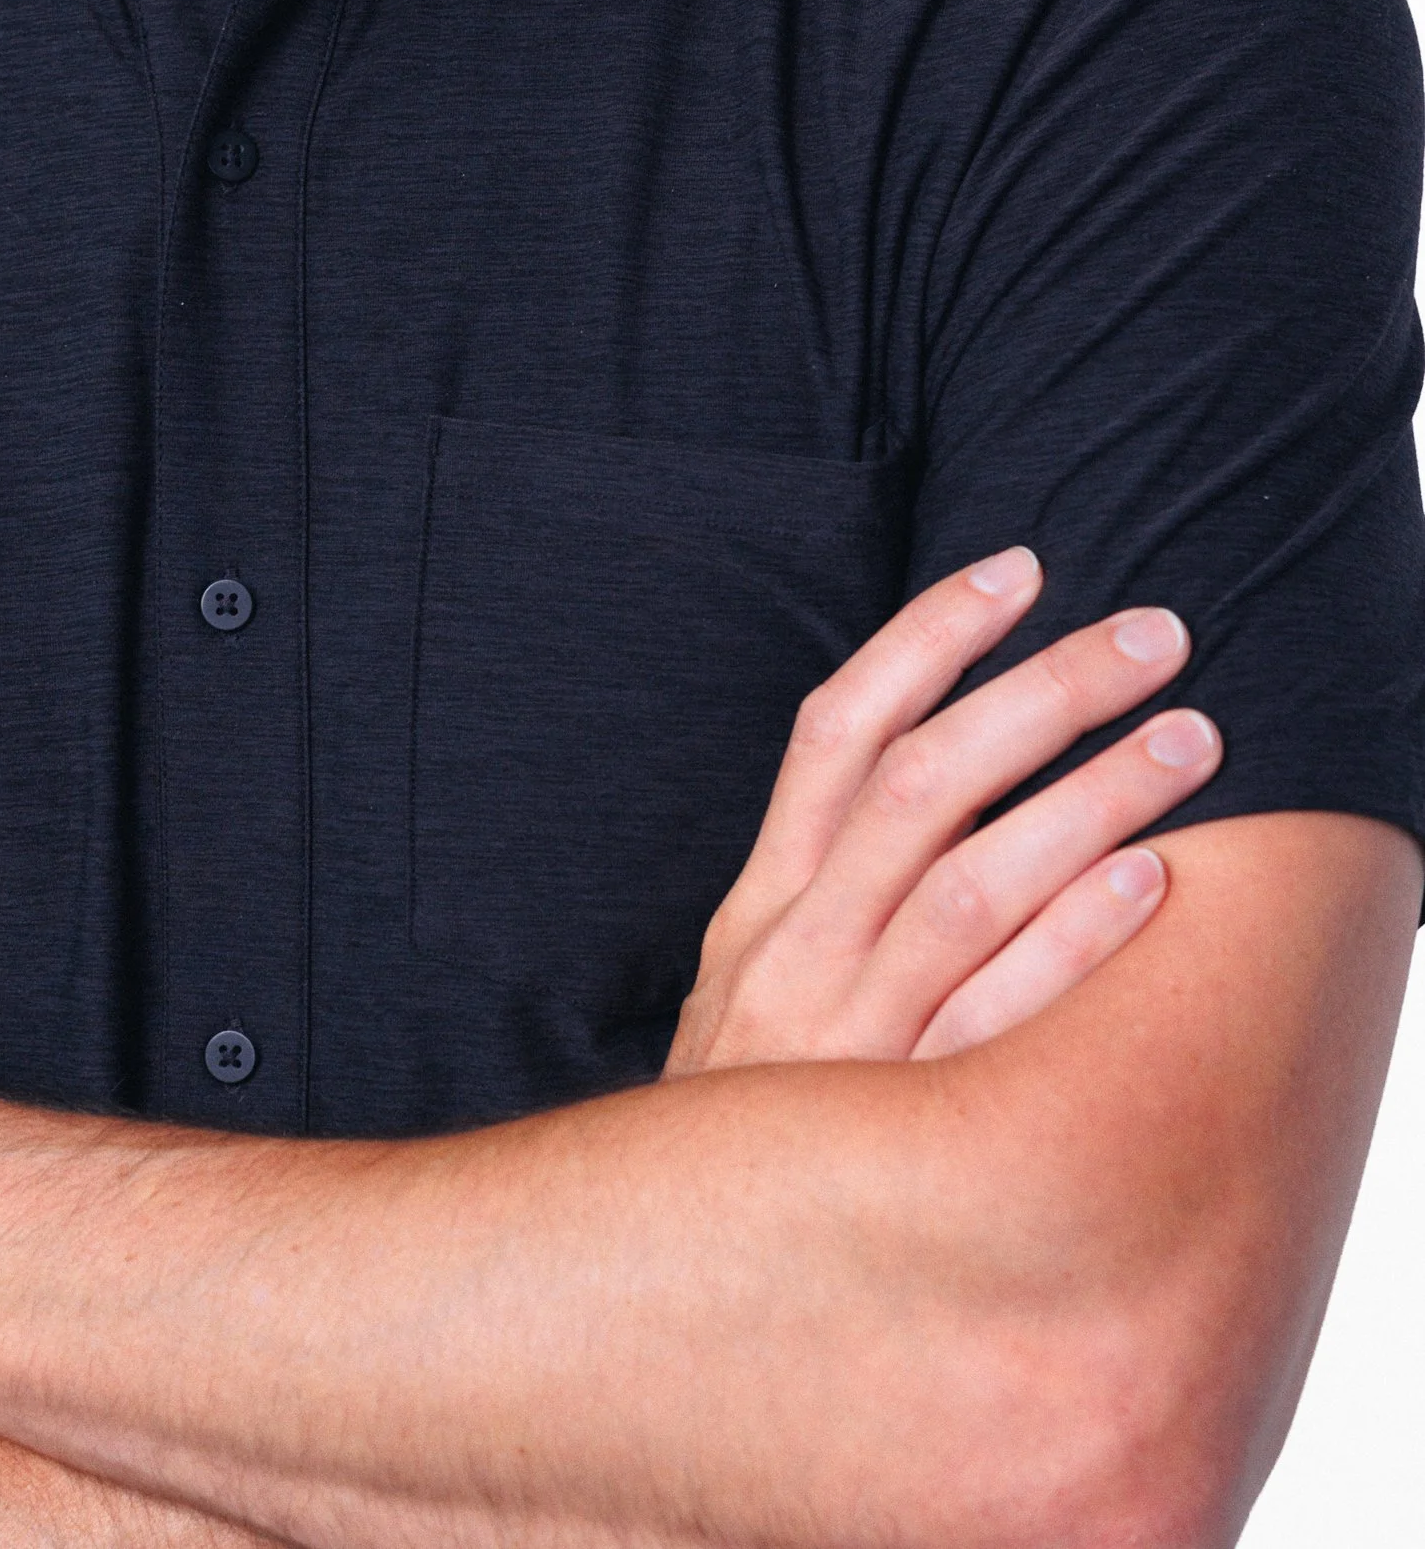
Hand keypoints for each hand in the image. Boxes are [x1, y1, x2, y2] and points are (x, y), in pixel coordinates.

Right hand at [663, 547, 1219, 1076]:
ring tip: (1190, 739)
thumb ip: (832, 888)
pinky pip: (996, 1019)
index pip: (839, 729)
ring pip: (969, 880)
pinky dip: (1071, 944)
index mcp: (762, 902)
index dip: (930, 636)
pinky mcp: (899, 1127)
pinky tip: (1151, 888)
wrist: (671, 1295)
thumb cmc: (756, 1122)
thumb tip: (954, 769)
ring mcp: (845, 1037)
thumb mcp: (756, 987)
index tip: (1023, 566)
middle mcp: (795, 948)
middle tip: (1155, 636)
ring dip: (1088, 796)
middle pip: (924, 780)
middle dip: (1044, 690)